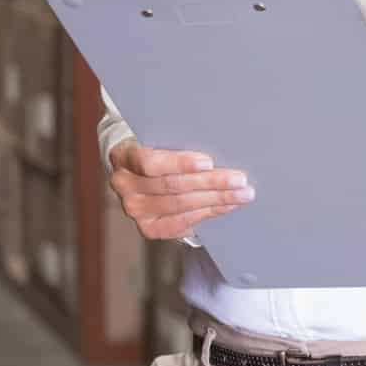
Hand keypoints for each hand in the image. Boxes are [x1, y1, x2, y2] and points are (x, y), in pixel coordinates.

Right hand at [108, 140, 253, 241]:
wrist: (140, 172)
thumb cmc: (157, 148)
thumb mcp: (161, 137)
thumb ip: (180, 140)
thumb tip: (221, 144)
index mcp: (123, 156)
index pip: (150, 162)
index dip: (180, 164)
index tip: (209, 162)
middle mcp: (124, 185)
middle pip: (171, 186)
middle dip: (210, 182)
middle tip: (239, 179)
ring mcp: (134, 209)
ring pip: (180, 205)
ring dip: (216, 200)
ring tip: (241, 194)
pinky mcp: (148, 228)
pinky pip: (181, 224)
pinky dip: (207, 214)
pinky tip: (225, 206)